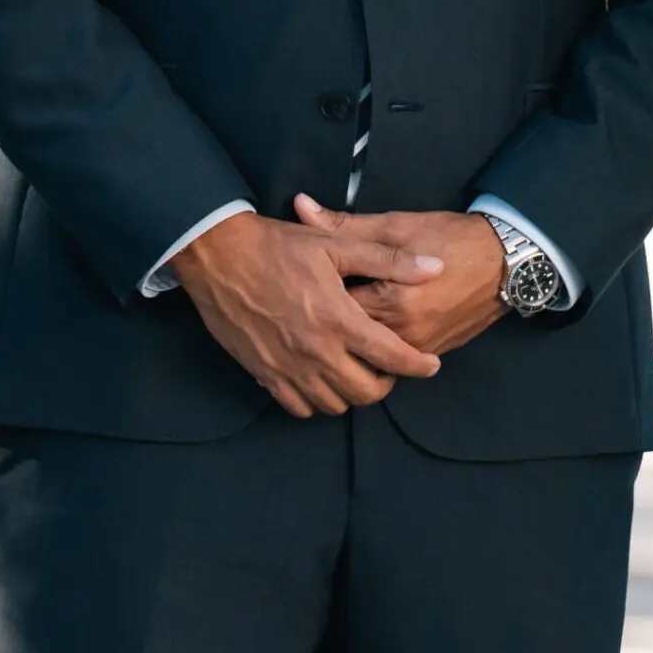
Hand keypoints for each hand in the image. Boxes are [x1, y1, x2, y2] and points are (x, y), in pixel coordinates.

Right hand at [170, 204, 444, 416]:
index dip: (418, 366)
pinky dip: (317, 401)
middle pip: (366, 392)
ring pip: (334, 404)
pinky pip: (299, 407)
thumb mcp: (336, 244)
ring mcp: (288, 368)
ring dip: (352, 393)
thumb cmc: (278, 246)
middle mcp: (315, 352)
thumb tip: (434, 267)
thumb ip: (388, 261)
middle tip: (388, 365)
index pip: (391, 357)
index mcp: (338, 320)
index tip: (430, 365)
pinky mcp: (264, 374)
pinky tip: (322, 379)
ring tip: (357, 371)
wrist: (218, 256)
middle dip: (386, 383)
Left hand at [296, 196, 510, 357]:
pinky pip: (392, 360)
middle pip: (348, 338)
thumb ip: (345, 225)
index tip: (305, 283)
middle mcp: (402, 333)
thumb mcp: (396, 226)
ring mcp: (418, 348)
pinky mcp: (431, 353)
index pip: (333, 310)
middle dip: (330, 322)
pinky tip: (368, 328)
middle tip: (313, 303)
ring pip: (369, 353)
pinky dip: (376, 347)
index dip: (315, 296)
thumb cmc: (451, 238)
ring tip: (336, 319)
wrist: (506, 261)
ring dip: (353, 338)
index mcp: (390, 301)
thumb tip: (300, 207)